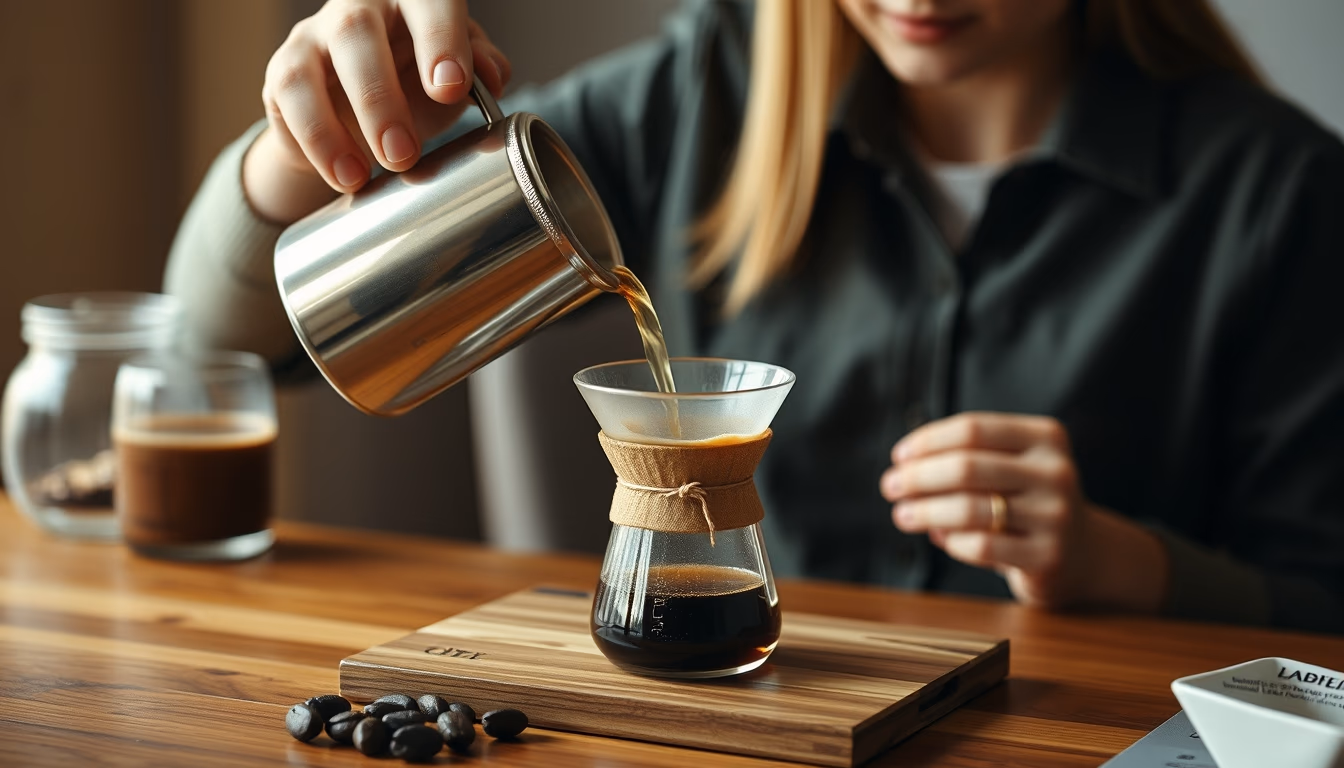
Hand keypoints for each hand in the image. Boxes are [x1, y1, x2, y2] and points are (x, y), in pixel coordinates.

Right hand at [243, 0, 511, 222]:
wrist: (363, 104)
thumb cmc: (419, 77)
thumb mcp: (459, 72)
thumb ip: (483, 66)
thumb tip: (492, 76)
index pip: (427, 1)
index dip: (440, 40)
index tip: (450, 89)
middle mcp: (356, 8)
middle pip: (355, 33)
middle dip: (379, 99)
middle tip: (403, 154)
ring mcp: (312, 38)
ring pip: (305, 72)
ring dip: (329, 132)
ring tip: (358, 178)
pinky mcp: (282, 73)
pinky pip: (284, 105)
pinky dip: (310, 146)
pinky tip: (338, 175)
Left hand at [879, 412, 1167, 611]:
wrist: (1083, 554)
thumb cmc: (1026, 501)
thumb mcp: (1008, 467)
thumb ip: (965, 458)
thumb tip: (905, 469)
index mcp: (1046, 437)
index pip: (972, 429)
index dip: (927, 441)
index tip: (898, 457)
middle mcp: (1056, 472)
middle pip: (966, 467)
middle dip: (917, 477)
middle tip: (889, 487)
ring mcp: (1056, 516)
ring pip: (968, 509)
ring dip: (924, 512)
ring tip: (902, 515)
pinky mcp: (1047, 557)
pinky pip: (980, 546)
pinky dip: (951, 542)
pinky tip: (941, 538)